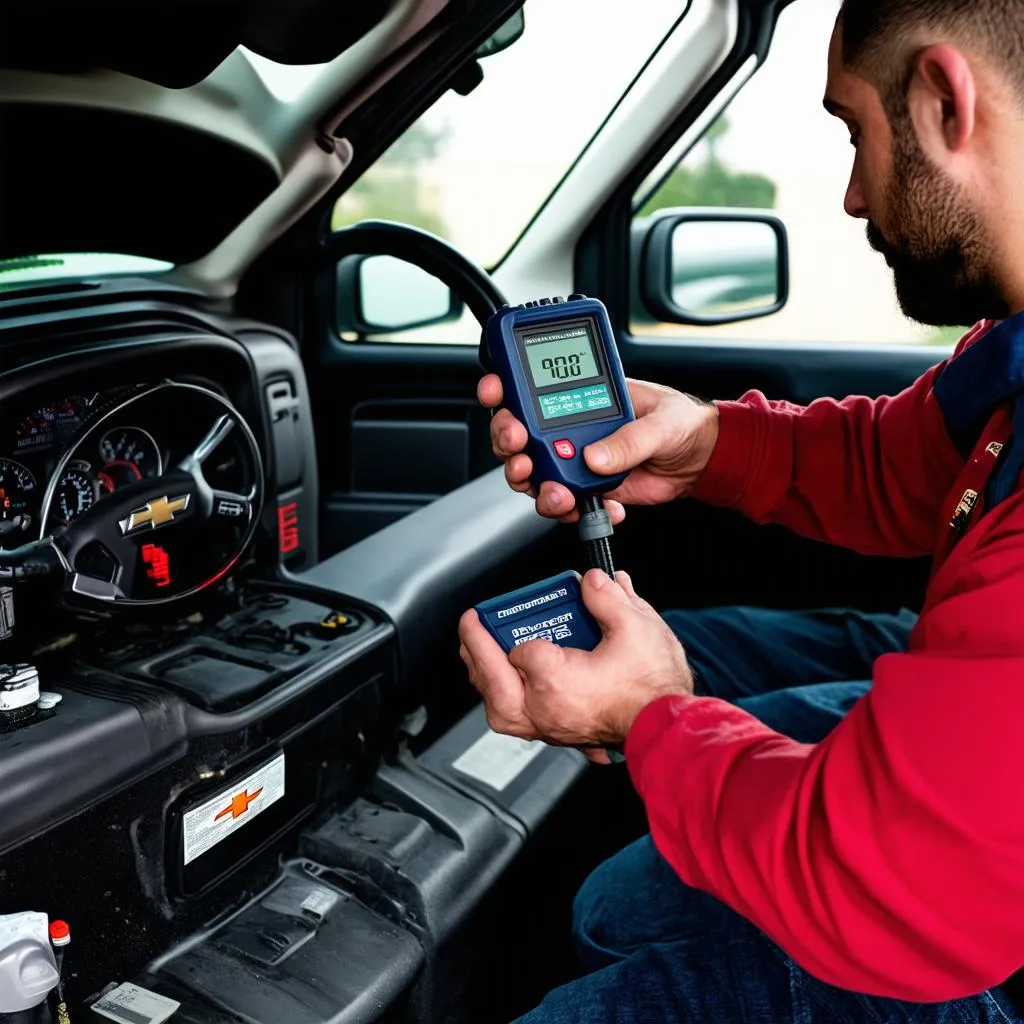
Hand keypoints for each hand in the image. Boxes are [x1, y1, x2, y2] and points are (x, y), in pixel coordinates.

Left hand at [458, 569, 693, 762]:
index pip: (522, 648)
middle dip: (477, 650)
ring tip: (479, 652)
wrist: (671, 727)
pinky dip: (505, 700)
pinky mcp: (560, 736)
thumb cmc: (655, 688)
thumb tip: (592, 580)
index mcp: (554, 683)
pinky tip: (507, 684)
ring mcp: (549, 729)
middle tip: (473, 624)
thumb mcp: (635, 626)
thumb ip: (607, 596)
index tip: (536, 605)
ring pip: (498, 708)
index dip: (527, 625)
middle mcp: (543, 711)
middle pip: (491, 681)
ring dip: (486, 678)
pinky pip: (517, 720)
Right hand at [479, 375, 719, 522]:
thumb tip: (595, 456)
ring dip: (532, 483)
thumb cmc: (681, 423)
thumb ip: (629, 439)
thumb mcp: (660, 422)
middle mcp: (568, 427)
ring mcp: (574, 459)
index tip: (495, 391)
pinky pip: (561, 501)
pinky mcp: (586, 488)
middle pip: (517, 434)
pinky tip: (589, 506)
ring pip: (531, 472)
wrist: (701, 461)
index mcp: (580, 395)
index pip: (530, 387)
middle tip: (519, 446)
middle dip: (507, 441)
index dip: (503, 388)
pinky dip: (568, 509)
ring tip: (553, 491)